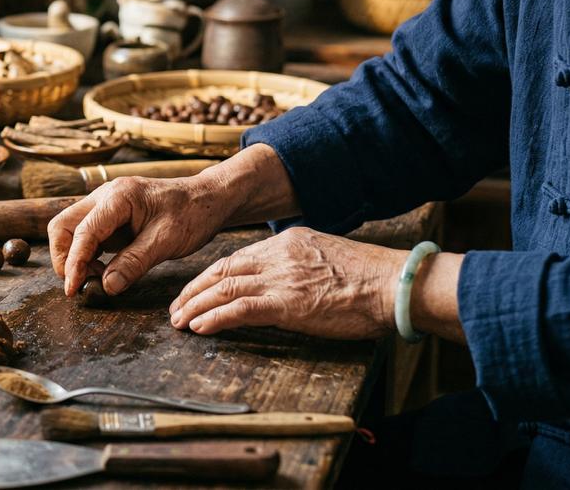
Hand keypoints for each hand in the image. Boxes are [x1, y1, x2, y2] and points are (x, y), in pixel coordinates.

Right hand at [48, 174, 232, 296]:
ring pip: (70, 230)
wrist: (208, 199)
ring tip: (95, 279)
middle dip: (64, 257)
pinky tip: (104, 270)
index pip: (82, 232)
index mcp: (118, 197)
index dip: (73, 263)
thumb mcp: (166, 241)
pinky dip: (86, 254)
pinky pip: (87, 235)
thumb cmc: (192, 214)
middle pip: (62, 225)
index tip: (73, 289)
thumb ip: (134, 263)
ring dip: (74, 256)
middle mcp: (105, 196)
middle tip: (80, 284)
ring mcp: (105, 205)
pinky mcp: (110, 217)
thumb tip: (106, 286)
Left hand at [168, 227, 403, 338]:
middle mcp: (278, 255)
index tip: (197, 289)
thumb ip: (302, 265)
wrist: (392, 284)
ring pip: (224, 289)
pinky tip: (199, 327)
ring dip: (196, 306)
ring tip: (179, 321)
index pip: (238, 258)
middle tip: (177, 307)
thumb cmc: (371, 279)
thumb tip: (290, 281)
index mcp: (288, 242)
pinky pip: (239, 310)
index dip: (211, 276)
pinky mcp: (286, 303)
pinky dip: (215, 318)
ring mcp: (281, 278)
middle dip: (194, 290)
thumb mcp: (329, 257)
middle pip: (223, 271)